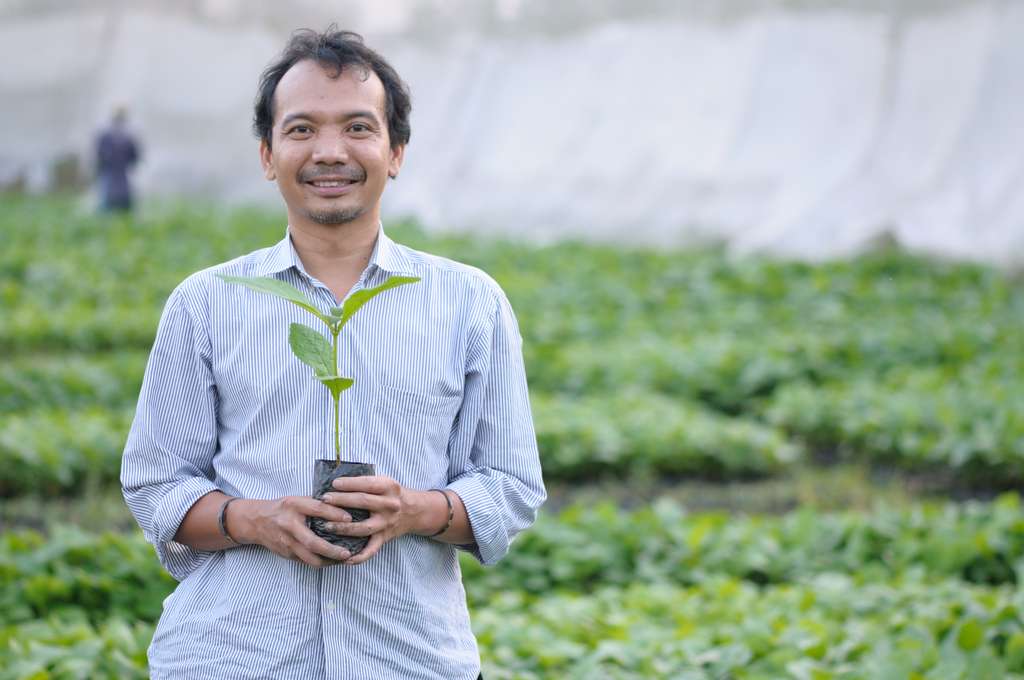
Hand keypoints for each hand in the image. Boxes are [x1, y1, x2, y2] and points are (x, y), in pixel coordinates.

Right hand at [231, 496, 353, 567]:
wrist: (256, 522)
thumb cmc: (282, 508)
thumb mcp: (297, 500)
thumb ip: (316, 503)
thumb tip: (343, 506)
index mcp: (294, 506)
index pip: (317, 509)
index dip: (334, 514)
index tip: (350, 519)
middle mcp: (289, 525)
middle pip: (313, 542)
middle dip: (332, 550)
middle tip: (347, 553)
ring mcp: (287, 542)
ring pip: (309, 558)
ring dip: (329, 561)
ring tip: (343, 560)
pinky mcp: (286, 554)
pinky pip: (306, 561)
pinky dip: (321, 562)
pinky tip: (333, 560)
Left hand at [320, 476, 413, 564]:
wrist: (414, 511)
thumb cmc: (391, 494)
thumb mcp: (385, 482)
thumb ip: (365, 482)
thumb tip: (336, 482)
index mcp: (389, 487)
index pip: (367, 484)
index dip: (350, 484)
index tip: (333, 484)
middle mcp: (389, 505)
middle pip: (362, 502)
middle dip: (341, 500)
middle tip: (324, 500)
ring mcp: (386, 523)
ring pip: (363, 527)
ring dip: (343, 527)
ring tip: (326, 525)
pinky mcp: (384, 538)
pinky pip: (371, 550)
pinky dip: (359, 557)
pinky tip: (344, 558)